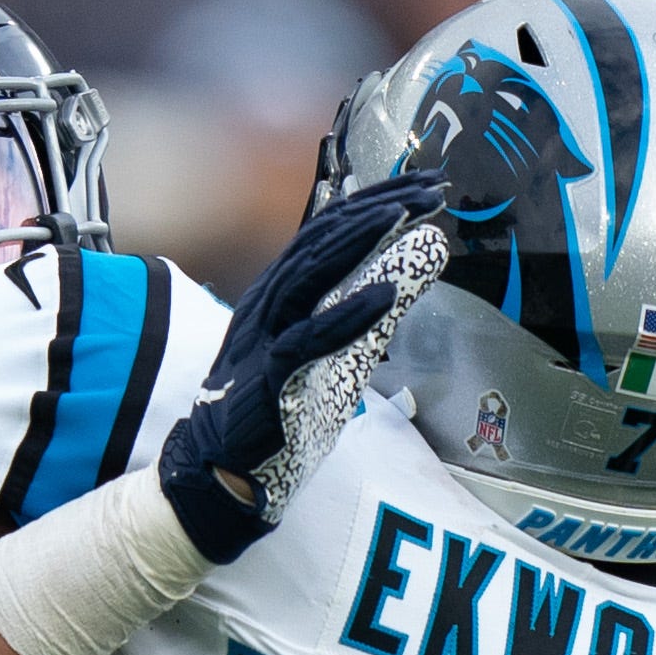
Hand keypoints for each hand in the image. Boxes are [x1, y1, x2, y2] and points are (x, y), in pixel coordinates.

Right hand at [156, 174, 449, 561]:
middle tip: (431, 189)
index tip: (426, 185)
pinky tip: (386, 295)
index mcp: (281, 291)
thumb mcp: (342, 351)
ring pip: (309, 275)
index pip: (329, 230)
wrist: (224, 469)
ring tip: (406, 219)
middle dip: (377, 209)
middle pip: (322, 240)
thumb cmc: (280, 408)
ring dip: (360, 243)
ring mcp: (264, 336)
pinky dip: (347, 315)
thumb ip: (380, 306)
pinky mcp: (267, 376)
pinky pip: (308, 338)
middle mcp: (268, 302)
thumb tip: (427, 254)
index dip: (377, 201)